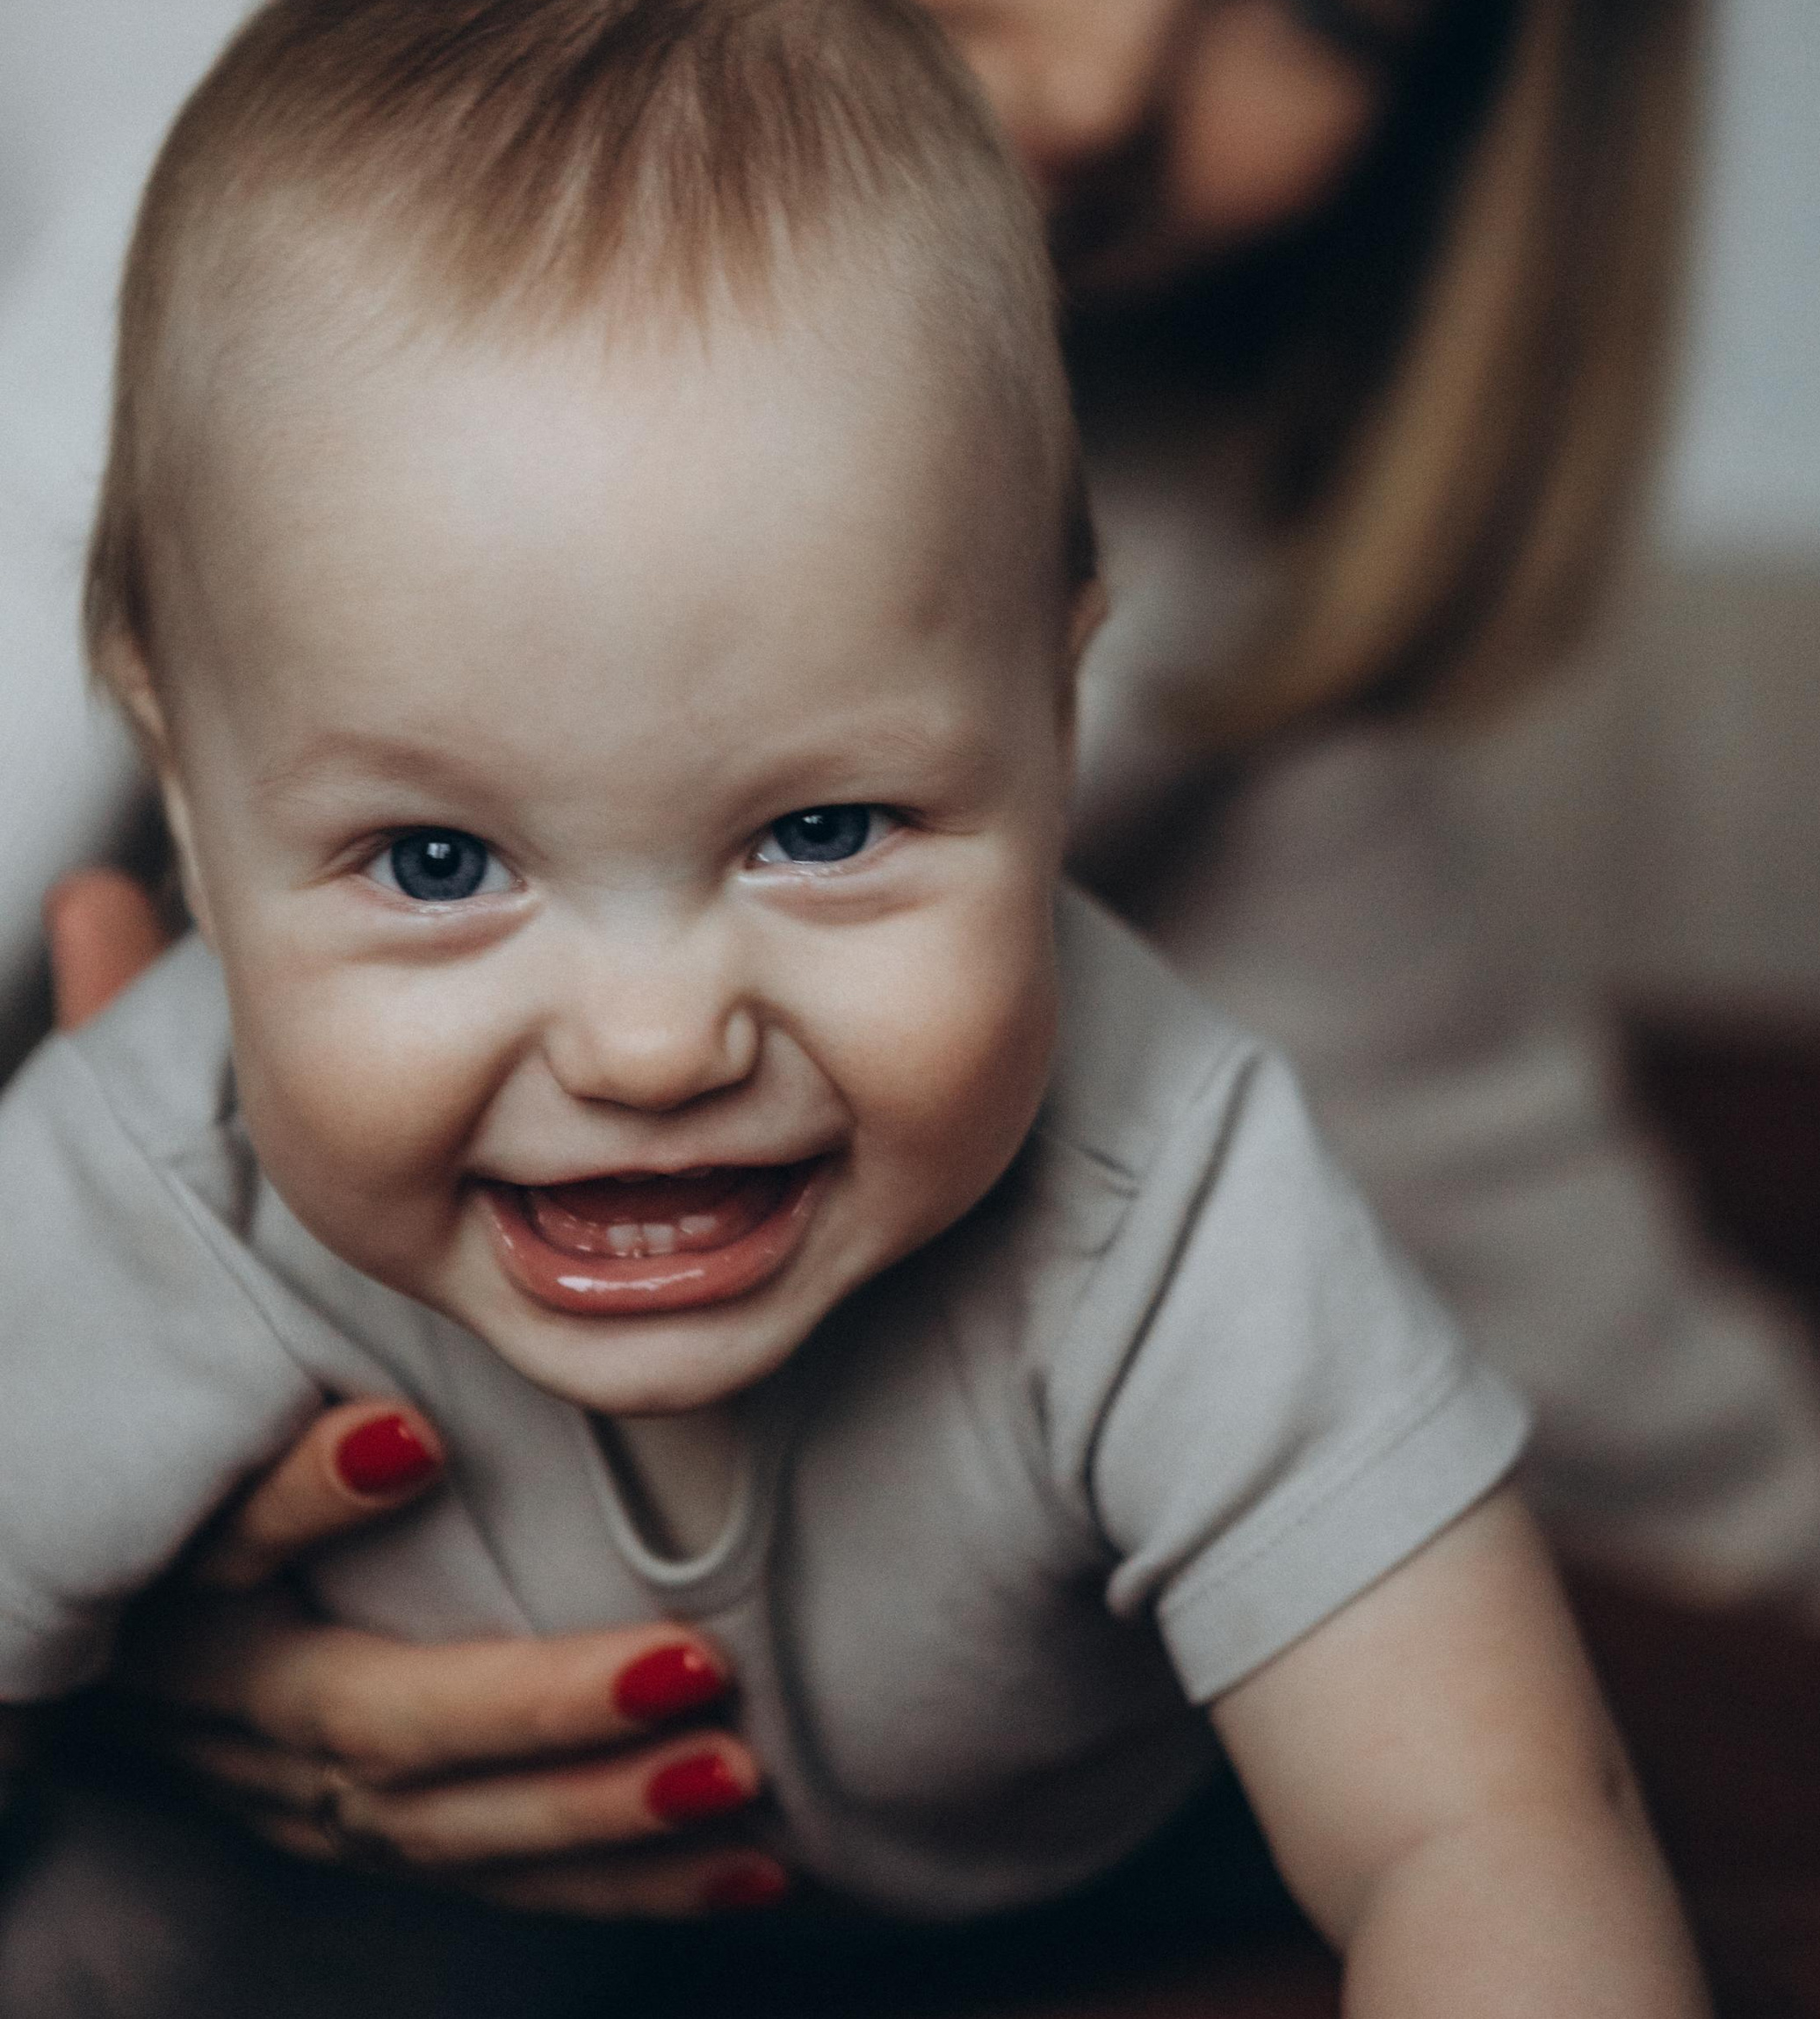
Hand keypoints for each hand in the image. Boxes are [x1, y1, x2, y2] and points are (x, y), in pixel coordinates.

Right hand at [46, 871, 788, 1918]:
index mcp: (177, 1566)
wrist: (158, 1615)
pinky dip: (625, 1876)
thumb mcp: (155, 1277)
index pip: (214, 1555)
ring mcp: (310, 1782)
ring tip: (737, 1765)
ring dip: (600, 1808)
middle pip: (359, 1733)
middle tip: (691, 1670)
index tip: (395, 1446)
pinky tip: (749, 1857)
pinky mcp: (394, 1830)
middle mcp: (237, 1695)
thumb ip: (134, 1111)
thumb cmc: (182, 1409)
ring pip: (448, 1832)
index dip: (286, 1505)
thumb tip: (99, 906)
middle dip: (525, 1709)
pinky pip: (508, 1883)